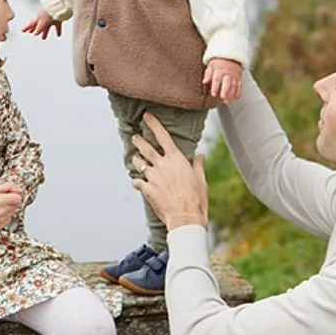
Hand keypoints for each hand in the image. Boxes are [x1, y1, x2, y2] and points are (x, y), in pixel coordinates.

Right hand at [0, 183, 24, 227]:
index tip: (8, 192)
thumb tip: (20, 190)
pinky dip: (3, 216)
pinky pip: (6, 221)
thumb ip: (8, 186)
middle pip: (15, 205)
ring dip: (6, 208)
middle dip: (9, 200)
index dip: (13, 193)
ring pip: (11, 213)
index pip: (17, 198)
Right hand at [20, 9, 61, 38]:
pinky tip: (58, 35)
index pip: (30, 24)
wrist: (59, 5)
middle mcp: (43, 17)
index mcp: (38, 17)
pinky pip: (57, 26)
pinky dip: (57, 31)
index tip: (23, 30)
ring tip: (43, 37)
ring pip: (46, 26)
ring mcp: (50, 18)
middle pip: (38, 25)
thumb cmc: (49, 12)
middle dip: (35, 30)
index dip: (26, 27)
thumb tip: (35, 33)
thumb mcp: (42, 22)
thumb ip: (38, 29)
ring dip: (45, 32)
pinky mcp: (58, 19)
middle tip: (32, 33)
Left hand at [131, 114, 208, 229]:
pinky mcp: (147, 189)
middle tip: (135, 137)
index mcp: (176, 159)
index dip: (154, 124)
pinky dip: (137, 181)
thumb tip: (200, 156)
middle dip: (139, 141)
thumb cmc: (196, 199)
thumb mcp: (201, 180)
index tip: (146, 116)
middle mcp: (162, 165)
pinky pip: (137, 181)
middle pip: (146, 148)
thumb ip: (198, 166)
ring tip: (136, 159)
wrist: (185, 217)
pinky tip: (137, 183)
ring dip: (136, 160)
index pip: (163, 136)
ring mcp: (153, 177)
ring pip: (139, 163)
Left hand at [203, 57, 242, 101]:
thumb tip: (204, 81)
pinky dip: (238, 93)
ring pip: (234, 85)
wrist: (230, 58)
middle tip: (223, 97)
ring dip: (231, 94)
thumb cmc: (219, 64)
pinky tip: (235, 98)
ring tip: (227, 101)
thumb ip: (208, 75)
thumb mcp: (211, 66)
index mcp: (219, 70)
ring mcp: (234, 76)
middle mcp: (227, 73)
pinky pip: (240, 86)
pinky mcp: (239, 78)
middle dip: (225, 90)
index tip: (213, 94)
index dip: (215, 87)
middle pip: (227, 82)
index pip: (217, 79)